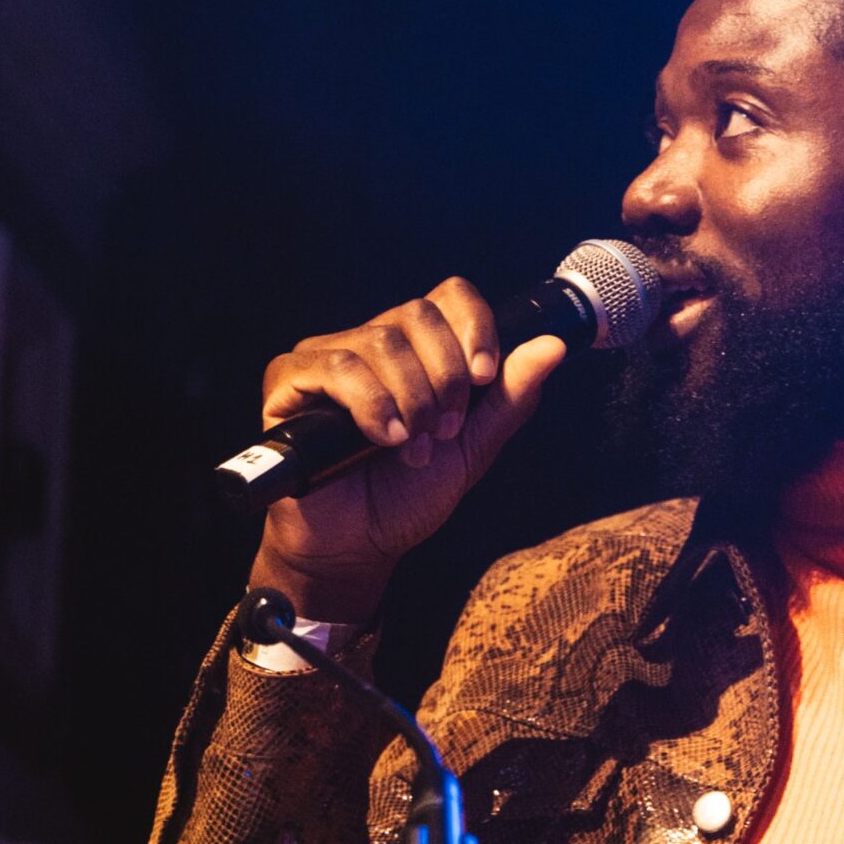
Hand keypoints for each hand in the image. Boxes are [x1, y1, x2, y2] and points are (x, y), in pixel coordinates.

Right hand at [249, 278, 568, 623]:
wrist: (357, 547)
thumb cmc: (406, 498)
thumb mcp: (472, 450)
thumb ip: (509, 400)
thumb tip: (554, 346)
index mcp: (415, 349)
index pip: (449, 296)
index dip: (474, 328)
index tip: (485, 379)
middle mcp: (370, 342)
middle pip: (417, 314)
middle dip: (446, 377)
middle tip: (445, 430)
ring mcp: (326, 357)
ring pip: (381, 340)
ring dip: (412, 398)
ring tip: (414, 447)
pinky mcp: (289, 381)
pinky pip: (336, 366)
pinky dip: (372, 404)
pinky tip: (386, 440)